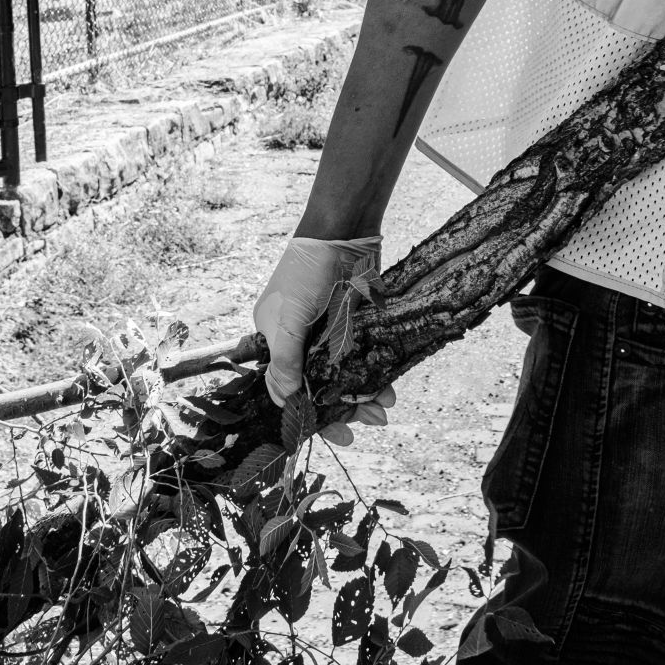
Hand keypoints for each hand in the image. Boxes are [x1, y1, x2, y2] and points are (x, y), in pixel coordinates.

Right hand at [252, 236, 394, 436]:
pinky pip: (364, 357)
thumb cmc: (306, 272)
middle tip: (367, 424)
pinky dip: (375, 372)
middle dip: (344, 407)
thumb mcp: (290, 317)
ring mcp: (329, 332)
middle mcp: (301, 340)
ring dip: (363, 394)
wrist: (344, 232)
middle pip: (321, 385)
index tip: (335, 433)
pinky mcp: (355, 323)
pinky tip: (389, 386)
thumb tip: (286, 400)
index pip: (289, 388)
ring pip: (346, 375)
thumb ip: (286, 359)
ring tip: (384, 409)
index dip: (310, 413)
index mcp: (275, 338)